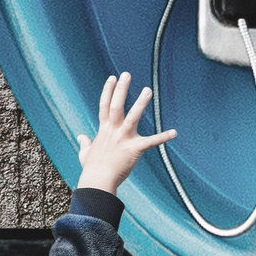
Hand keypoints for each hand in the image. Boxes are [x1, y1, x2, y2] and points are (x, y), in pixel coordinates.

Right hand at [75, 72, 175, 194]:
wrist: (98, 181)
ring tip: (148, 90)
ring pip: (133, 116)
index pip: (105, 106)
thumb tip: (81, 137)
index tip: (112, 79)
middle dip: (122, 88)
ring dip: (141, 103)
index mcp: (104, 130)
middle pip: (116, 105)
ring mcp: (124, 139)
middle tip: (127, 74)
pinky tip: (174, 132)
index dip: (108, 91)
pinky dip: (163, 137)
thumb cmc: (91, 170)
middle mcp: (113, 131)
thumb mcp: (85, 154)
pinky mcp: (134, 149)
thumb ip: (84, 144)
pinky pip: (151, 142)